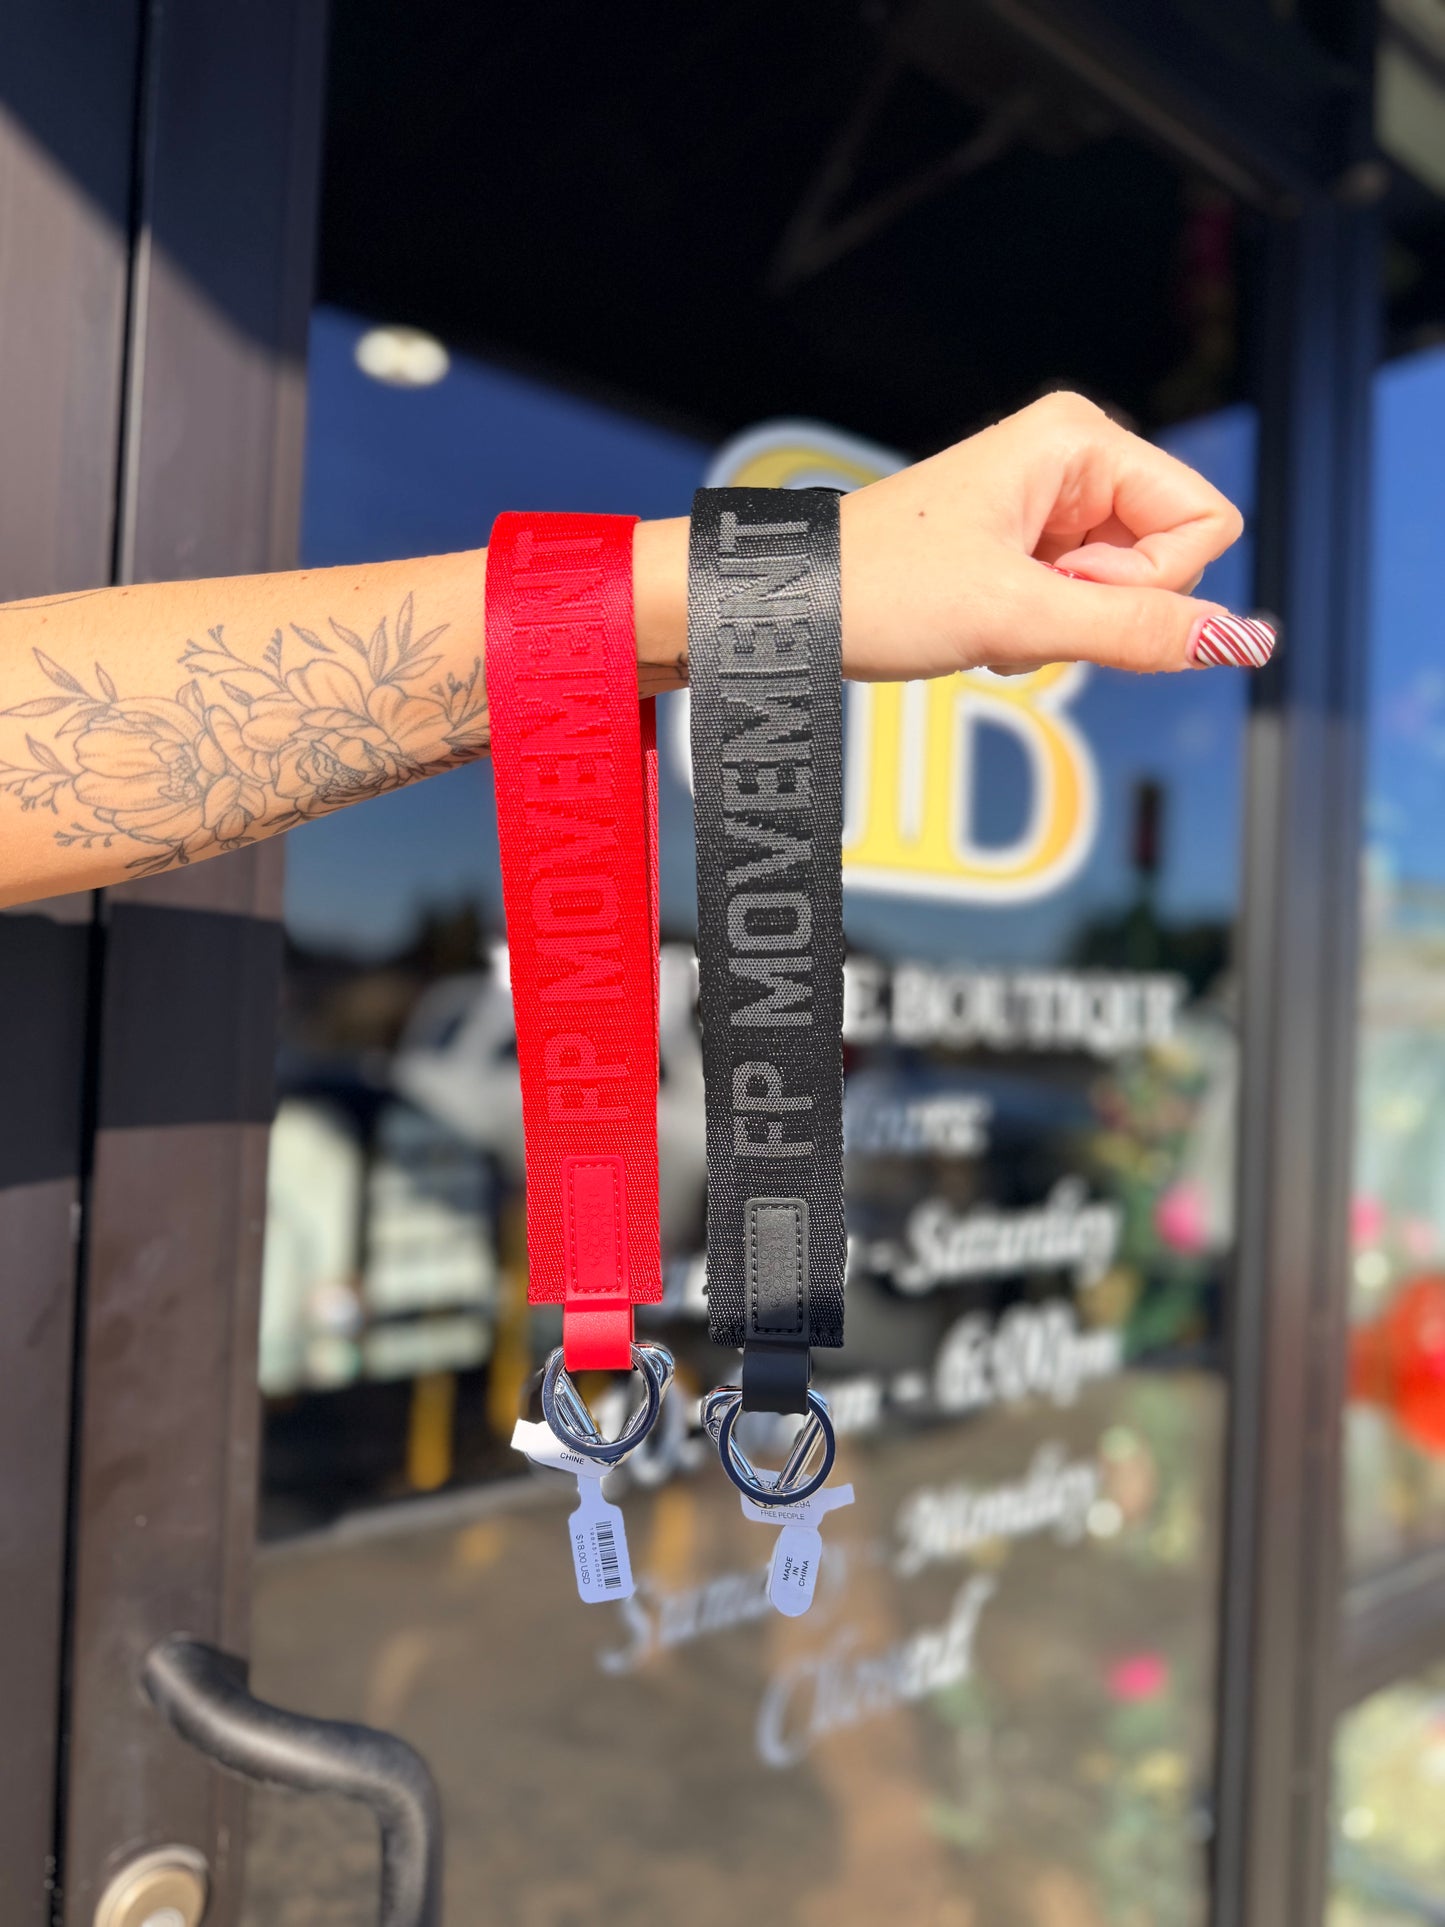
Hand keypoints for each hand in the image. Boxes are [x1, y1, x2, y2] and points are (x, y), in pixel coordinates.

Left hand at [840, 390, 1270, 677]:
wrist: (795, 607)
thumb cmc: (885, 590)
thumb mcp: (1020, 617)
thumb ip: (1137, 630)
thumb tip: (1243, 641)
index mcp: (1080, 439)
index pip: (1204, 521)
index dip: (1153, 582)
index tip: (1065, 589)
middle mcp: (1072, 458)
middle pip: (1167, 557)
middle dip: (1103, 606)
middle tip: (1021, 605)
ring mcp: (1048, 502)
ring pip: (1122, 590)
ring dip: (1067, 626)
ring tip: (993, 615)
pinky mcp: (1025, 544)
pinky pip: (1079, 601)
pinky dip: (1041, 632)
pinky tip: (985, 625)